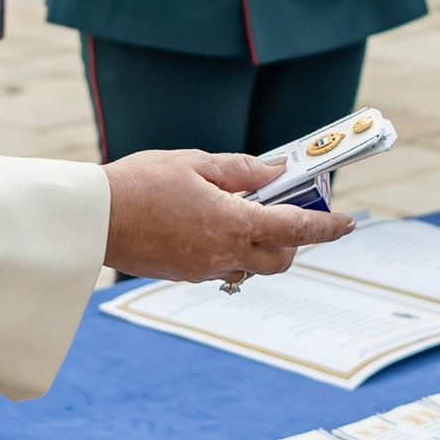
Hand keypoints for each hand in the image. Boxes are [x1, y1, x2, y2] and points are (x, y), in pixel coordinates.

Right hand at [101, 147, 353, 285]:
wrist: (93, 218)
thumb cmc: (139, 183)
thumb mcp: (195, 164)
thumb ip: (242, 170)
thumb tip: (276, 171)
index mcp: (231, 223)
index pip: (295, 229)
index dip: (326, 227)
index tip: (347, 221)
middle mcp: (222, 253)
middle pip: (280, 259)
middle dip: (295, 241)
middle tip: (292, 213)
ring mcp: (202, 269)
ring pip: (251, 267)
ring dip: (261, 247)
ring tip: (247, 215)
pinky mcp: (183, 275)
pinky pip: (222, 268)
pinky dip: (231, 251)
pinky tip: (214, 226)